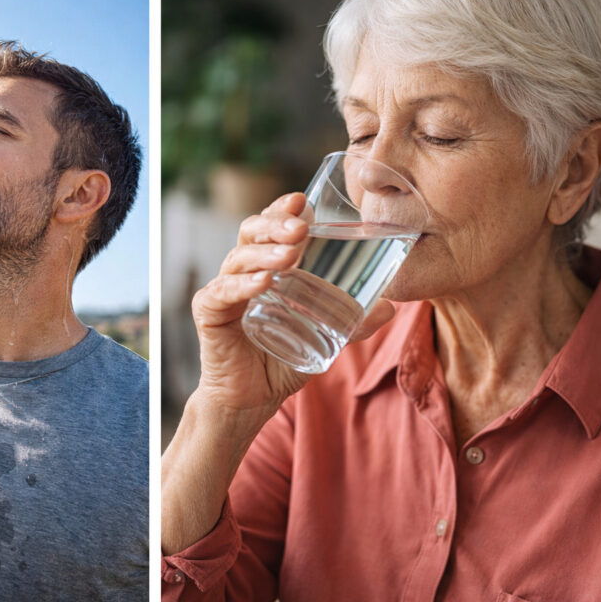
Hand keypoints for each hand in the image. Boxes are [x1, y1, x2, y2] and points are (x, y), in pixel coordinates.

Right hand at [191, 193, 395, 414]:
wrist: (251, 401)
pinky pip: (222, 292)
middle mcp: (241, 273)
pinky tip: (264, 282)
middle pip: (250, 233)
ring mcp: (223, 291)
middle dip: (275, 224)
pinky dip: (241, 285)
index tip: (302, 200)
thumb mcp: (324, 337)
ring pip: (238, 258)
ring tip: (290, 253)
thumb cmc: (281, 361)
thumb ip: (352, 322)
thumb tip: (391, 307)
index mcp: (265, 268)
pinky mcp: (209, 314)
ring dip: (265, 252)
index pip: (270, 228)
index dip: (282, 210)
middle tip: (302, 227)